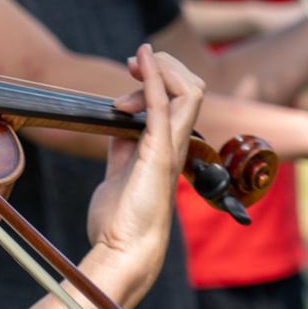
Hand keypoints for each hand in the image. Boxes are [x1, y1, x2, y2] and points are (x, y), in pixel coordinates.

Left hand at [86, 46, 204, 283]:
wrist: (123, 250)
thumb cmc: (120, 220)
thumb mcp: (118, 173)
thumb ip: (122, 150)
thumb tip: (116, 130)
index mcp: (167, 148)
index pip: (179, 99)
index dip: (157, 78)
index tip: (130, 73)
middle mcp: (176, 144)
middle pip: (191, 89)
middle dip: (165, 67)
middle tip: (134, 63)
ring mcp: (171, 148)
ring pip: (189, 91)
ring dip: (163, 68)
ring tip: (136, 64)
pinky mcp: (159, 154)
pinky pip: (164, 106)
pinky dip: (155, 77)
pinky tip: (143, 59)